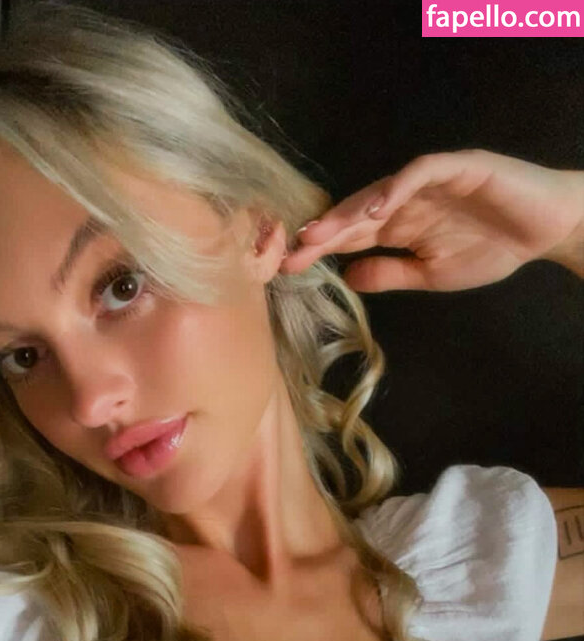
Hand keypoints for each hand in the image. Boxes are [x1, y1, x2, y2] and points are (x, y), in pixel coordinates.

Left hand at [280, 149, 583, 291]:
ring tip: (322, 233)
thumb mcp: (432, 275)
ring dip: (349, 211)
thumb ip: (392, 274)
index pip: (350, 236)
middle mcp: (406, 200)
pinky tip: (374, 211)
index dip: (320, 249)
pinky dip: (396, 188)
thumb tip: (348, 279)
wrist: (546, 230)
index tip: (289, 268)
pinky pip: (421, 171)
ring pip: (379, 190)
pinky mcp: (458, 166)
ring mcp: (429, 181)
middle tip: (293, 250)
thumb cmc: (493, 248)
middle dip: (323, 232)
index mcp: (399, 226)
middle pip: (355, 213)